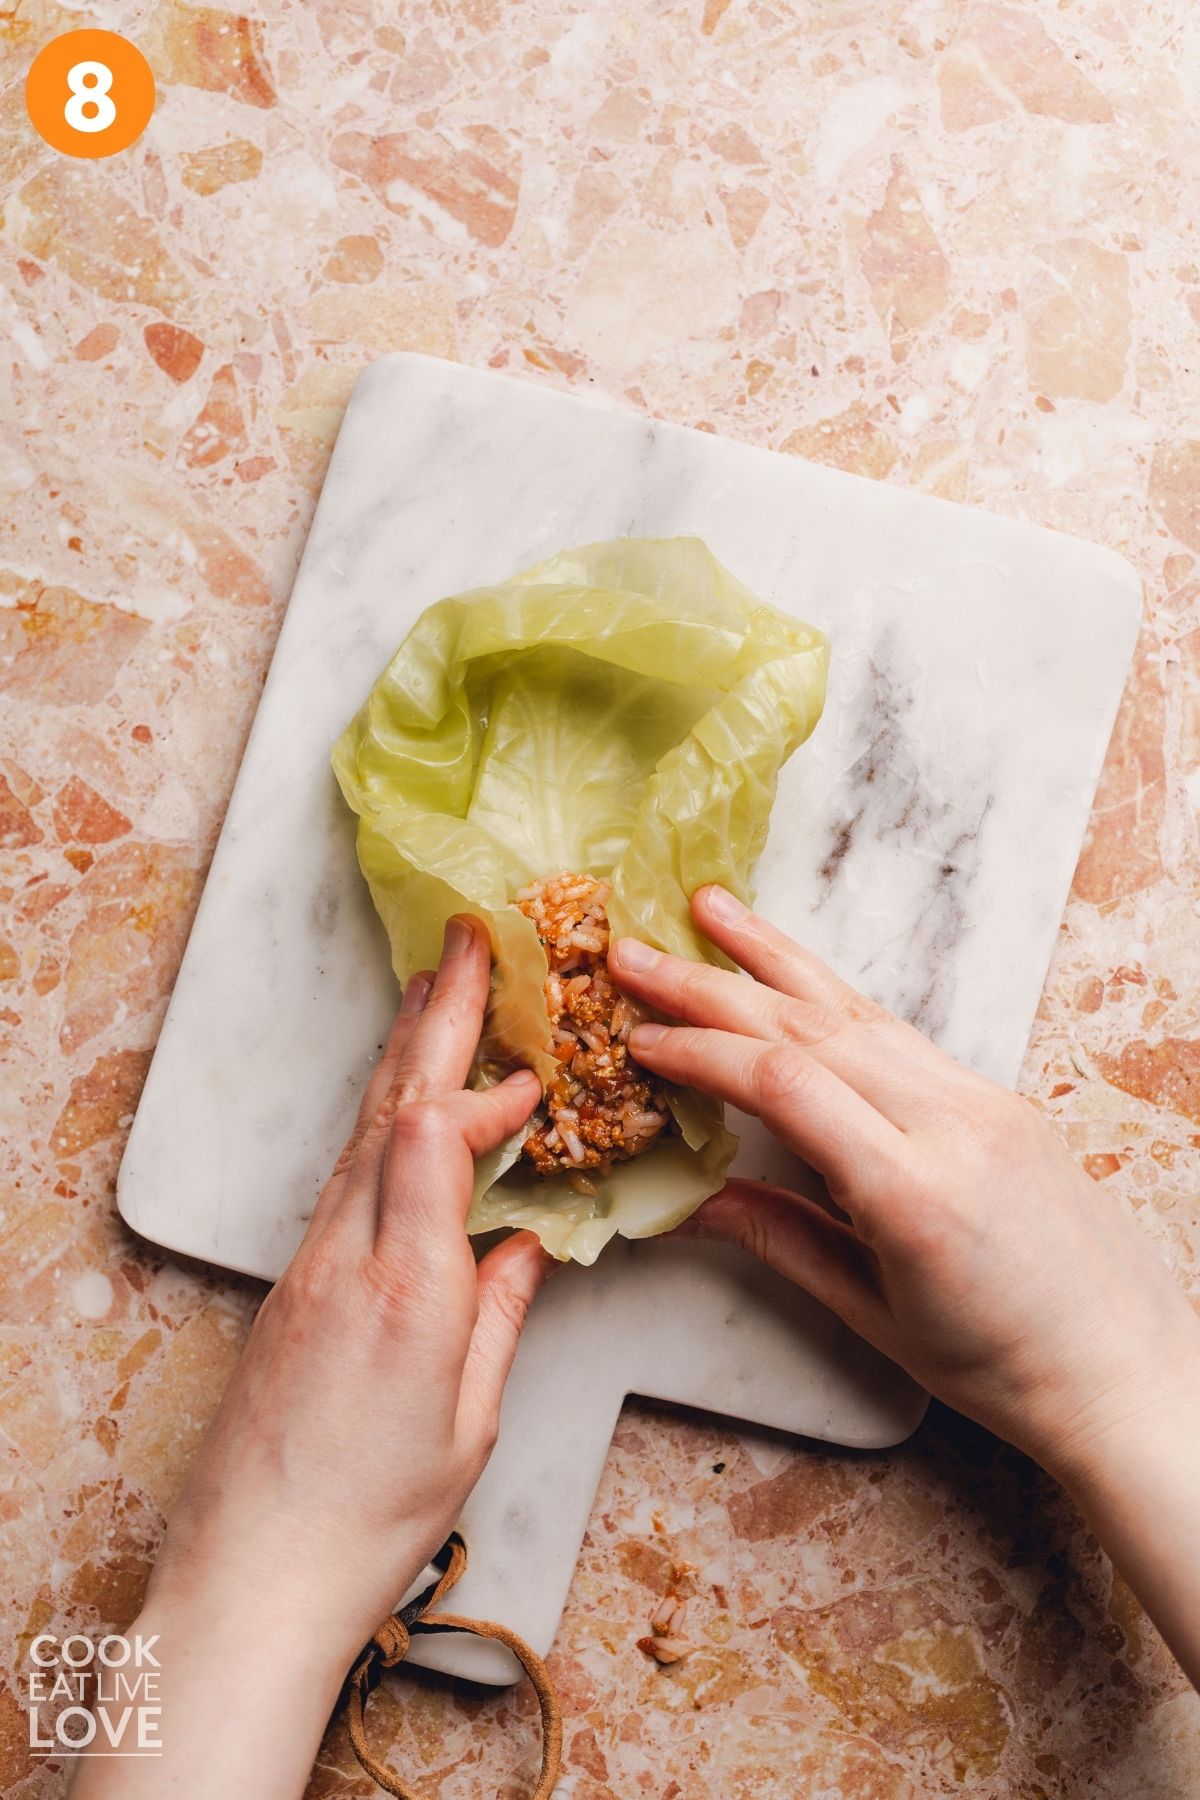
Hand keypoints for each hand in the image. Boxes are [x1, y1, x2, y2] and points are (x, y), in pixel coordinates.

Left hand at [73, 916, 547, 1797]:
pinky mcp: (296, 1281)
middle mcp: (348, 1257)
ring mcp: (312, 1263)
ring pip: (362, 1132)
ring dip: (404, 1054)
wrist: (253, 1571)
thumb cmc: (369, 1515)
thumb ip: (500, 1314)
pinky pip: (347, 1172)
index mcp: (408, 1290)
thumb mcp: (468, 1421)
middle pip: (392, 1110)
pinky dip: (383, 1117)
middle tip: (468, 942)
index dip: (489, 1094)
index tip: (537, 1077)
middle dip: (436, 1017)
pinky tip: (400, 1101)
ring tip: (434, 991)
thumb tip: (528, 1243)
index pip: (436, 1141)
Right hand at [609, 886, 1199, 1483]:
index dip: (702, 1052)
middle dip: (712, 984)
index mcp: (915, 1191)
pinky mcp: (994, 1095)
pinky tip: (791, 974)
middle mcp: (952, 1124)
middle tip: (634, 953)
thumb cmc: (1003, 1366)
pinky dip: (830, 995)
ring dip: (773, 960)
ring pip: (856, 1010)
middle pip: (812, 1027)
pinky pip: (897, 1030)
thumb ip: (780, 1241)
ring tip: (709, 911)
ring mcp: (981, 1100)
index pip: (787, 1085)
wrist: (1125, 1366)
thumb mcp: (875, 1316)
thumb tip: (689, 1202)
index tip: (637, 1038)